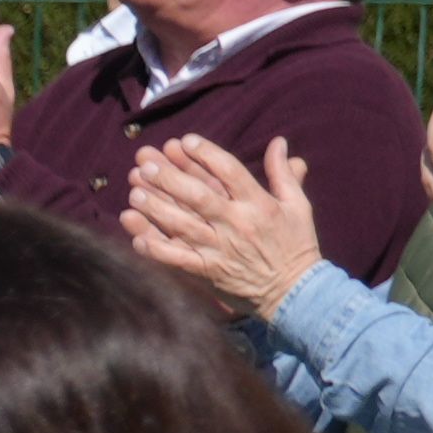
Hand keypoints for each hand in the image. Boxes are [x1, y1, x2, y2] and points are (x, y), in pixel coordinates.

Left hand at [124, 135, 327, 319]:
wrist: (294, 292)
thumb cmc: (295, 244)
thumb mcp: (297, 205)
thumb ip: (283, 174)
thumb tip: (278, 142)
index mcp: (259, 204)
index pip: (230, 172)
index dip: (207, 154)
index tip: (185, 141)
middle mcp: (237, 224)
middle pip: (199, 196)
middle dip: (170, 178)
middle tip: (146, 163)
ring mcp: (220, 249)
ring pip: (183, 225)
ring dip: (156, 209)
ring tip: (134, 192)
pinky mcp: (209, 272)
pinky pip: (179, 260)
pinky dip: (157, 250)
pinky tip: (137, 237)